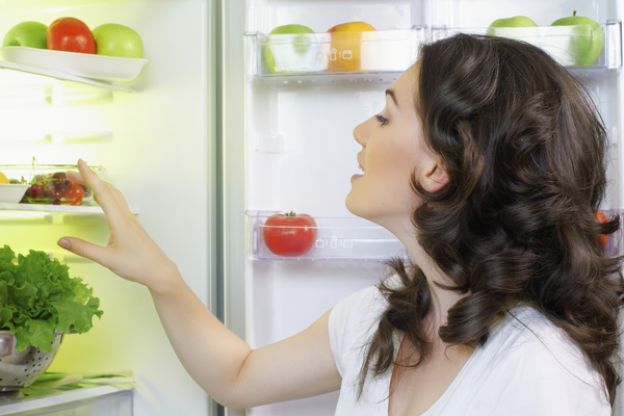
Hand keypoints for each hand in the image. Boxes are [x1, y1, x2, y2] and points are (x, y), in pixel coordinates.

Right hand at [58, 159, 180, 292]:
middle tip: (70, 173)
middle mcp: (125, 216)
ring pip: (114, 195)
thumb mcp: (106, 259)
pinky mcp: (132, 225)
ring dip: (98, 185)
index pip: (102, 193)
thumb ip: (83, 249)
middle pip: (106, 190)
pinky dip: (106, 194)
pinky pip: (118, 203)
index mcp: (119, 221)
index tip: (80, 163)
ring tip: (82, 182)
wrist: (159, 271)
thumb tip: (61, 241)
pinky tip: (101, 198)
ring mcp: (130, 219)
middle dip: (89, 178)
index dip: (90, 177)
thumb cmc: (137, 265)